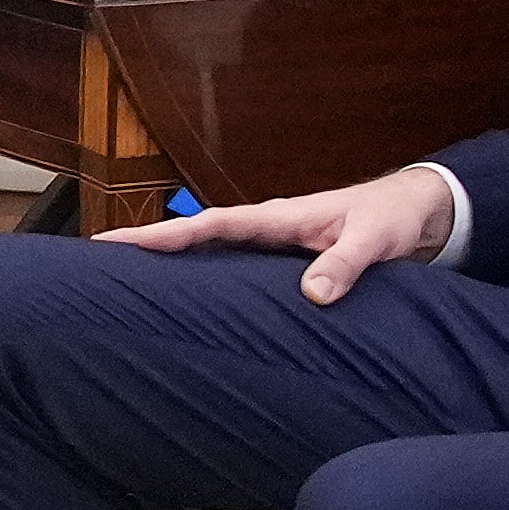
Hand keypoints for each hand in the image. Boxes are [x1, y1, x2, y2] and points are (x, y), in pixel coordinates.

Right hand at [106, 167, 453, 300]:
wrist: (412, 213)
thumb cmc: (390, 221)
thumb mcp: (372, 241)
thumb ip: (344, 265)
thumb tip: (312, 296)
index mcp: (277, 217)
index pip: (211, 225)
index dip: (166, 234)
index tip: (122, 242)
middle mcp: (265, 226)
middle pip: (195, 234)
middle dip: (147, 243)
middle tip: (96, 257)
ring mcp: (269, 242)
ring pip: (208, 249)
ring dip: (170, 258)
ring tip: (125, 278)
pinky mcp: (279, 258)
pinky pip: (230, 263)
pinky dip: (201, 271)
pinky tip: (183, 292)